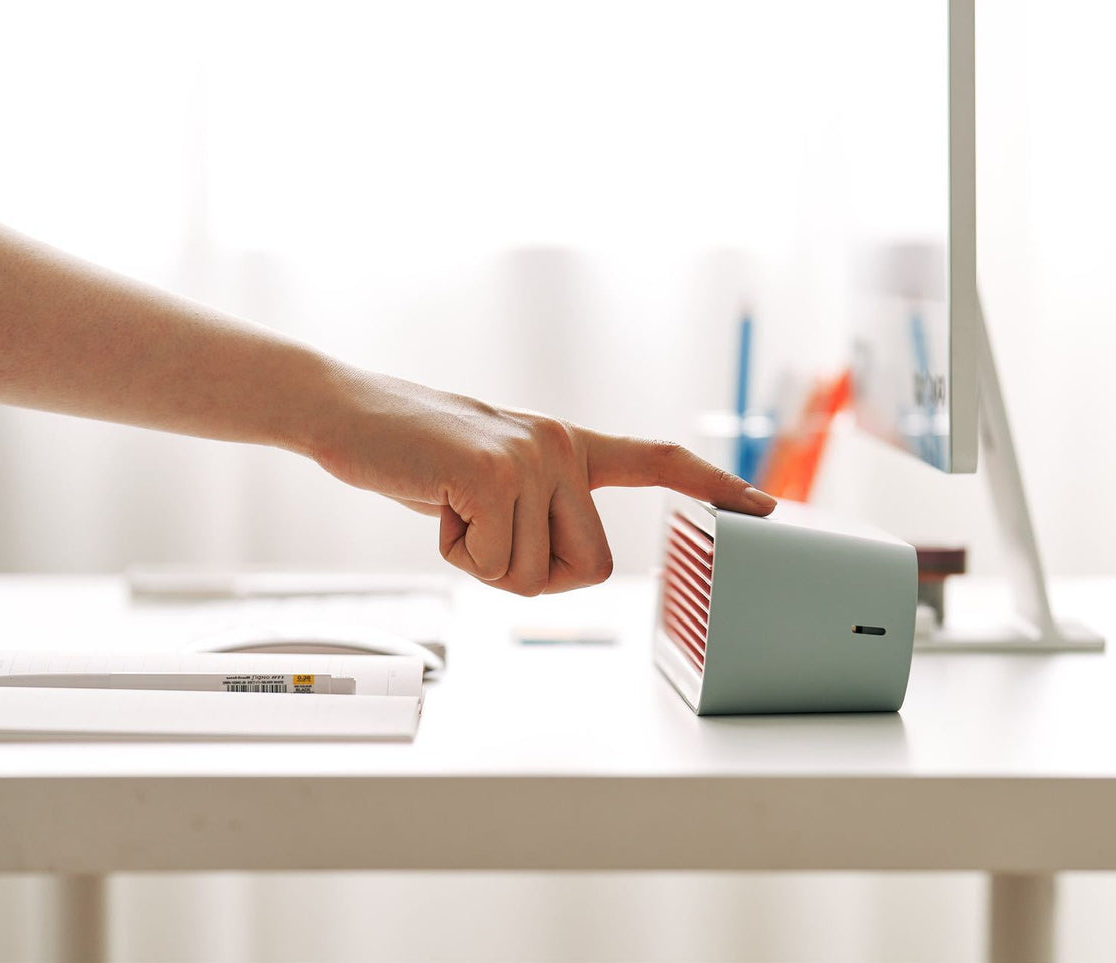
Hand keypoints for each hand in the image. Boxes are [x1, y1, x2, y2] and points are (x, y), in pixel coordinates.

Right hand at [309, 369, 776, 595]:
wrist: (348, 415)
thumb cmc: (420, 457)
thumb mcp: (494, 483)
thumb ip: (539, 510)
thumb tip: (560, 565)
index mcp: (570, 446)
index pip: (656, 460)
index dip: (713, 486)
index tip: (767, 508)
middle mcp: (563, 445)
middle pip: (591, 567)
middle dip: (533, 573)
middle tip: (483, 530)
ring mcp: (533, 456)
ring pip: (534, 575)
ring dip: (484, 561)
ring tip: (452, 508)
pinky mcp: (495, 472)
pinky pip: (497, 564)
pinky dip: (458, 554)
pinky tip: (437, 504)